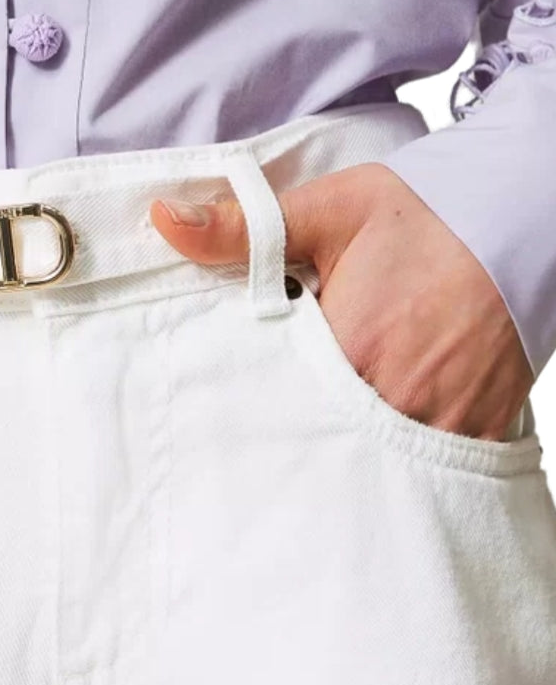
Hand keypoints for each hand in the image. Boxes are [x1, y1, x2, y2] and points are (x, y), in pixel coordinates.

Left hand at [150, 163, 532, 439]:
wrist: (528, 218)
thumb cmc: (430, 215)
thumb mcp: (332, 210)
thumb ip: (247, 228)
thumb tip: (165, 222)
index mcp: (348, 349)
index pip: (274, 409)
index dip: (248, 421)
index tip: (223, 427)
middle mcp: (393, 397)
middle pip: (319, 449)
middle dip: (290, 450)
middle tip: (257, 456)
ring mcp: (436, 422)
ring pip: (367, 469)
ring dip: (338, 464)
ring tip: (309, 460)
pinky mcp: (472, 434)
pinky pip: (419, 473)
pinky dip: (392, 472)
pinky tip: (365, 461)